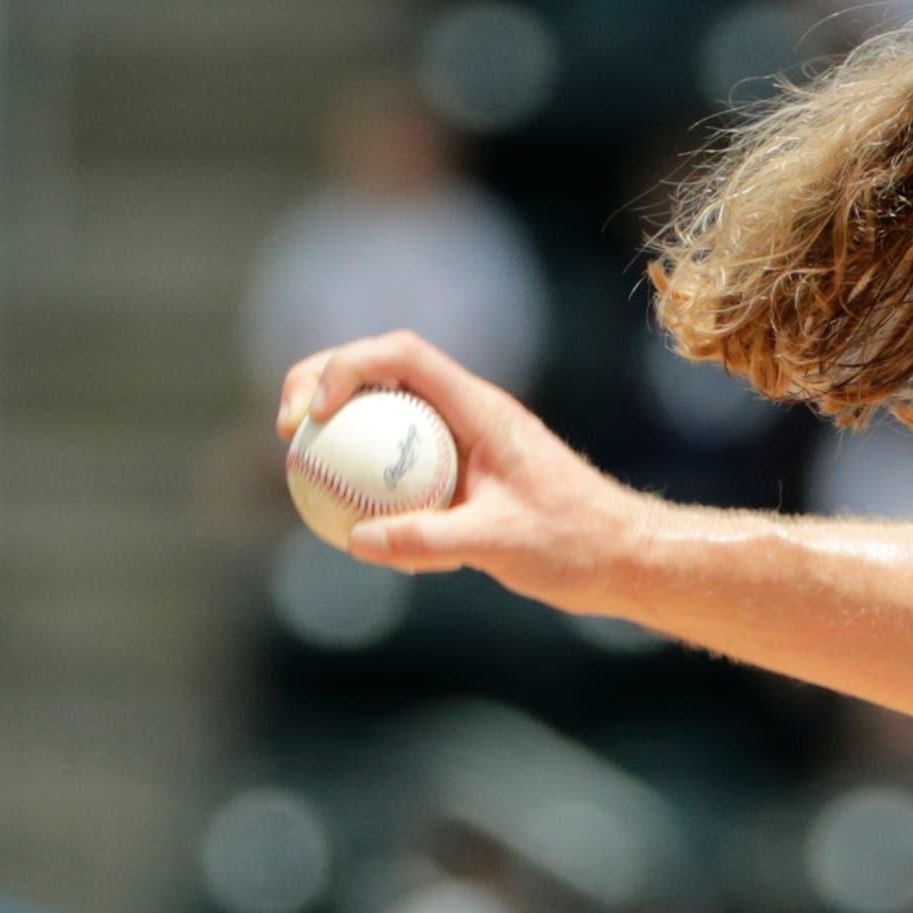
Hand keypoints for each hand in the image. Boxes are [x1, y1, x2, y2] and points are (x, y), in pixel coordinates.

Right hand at [275, 331, 653, 618]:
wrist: (626, 558)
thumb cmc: (577, 544)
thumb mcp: (501, 545)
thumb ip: (429, 540)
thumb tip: (357, 540)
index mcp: (481, 408)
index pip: (402, 354)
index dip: (346, 366)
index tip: (316, 413)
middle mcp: (469, 412)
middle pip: (380, 370)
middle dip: (321, 383)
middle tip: (286, 432)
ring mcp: (463, 440)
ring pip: (386, 414)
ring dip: (337, 428)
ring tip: (297, 467)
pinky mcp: (462, 473)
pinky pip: (399, 460)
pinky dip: (365, 475)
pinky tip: (344, 521)